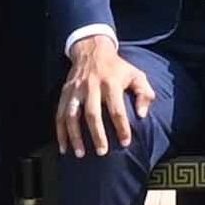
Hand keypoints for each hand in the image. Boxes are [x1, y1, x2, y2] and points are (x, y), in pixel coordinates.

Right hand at [59, 37, 160, 155]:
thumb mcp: (136, 75)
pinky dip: (60, 132)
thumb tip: (142, 115)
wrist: (92, 50)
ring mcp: (76, 89)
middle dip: (97, 134)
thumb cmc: (118, 68)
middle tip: (102, 152)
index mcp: (111, 83)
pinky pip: (60, 114)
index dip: (122, 127)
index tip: (125, 142)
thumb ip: (145, 94)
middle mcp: (91, 86)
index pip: (117, 109)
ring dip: (75, 136)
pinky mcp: (65, 92)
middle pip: (92, 114)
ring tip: (81, 154)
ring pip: (72, 115)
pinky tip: (64, 147)